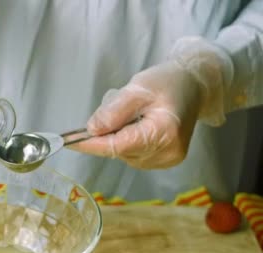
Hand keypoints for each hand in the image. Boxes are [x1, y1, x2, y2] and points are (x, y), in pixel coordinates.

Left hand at [71, 37, 233, 168]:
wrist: (194, 86)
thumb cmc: (168, 82)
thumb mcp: (138, 88)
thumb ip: (114, 111)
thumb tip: (92, 130)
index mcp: (164, 132)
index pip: (118, 145)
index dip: (92, 144)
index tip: (69, 141)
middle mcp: (168, 152)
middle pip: (120, 150)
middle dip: (107, 134)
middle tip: (115, 107)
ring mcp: (168, 160)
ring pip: (124, 154)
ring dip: (118, 136)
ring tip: (132, 113)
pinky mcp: (166, 161)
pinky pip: (133, 155)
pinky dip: (127, 141)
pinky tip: (138, 124)